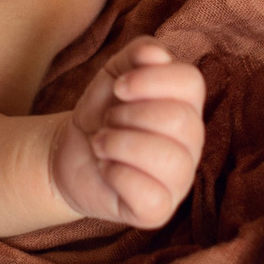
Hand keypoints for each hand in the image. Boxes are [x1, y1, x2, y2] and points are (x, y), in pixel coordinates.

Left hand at [47, 37, 206, 228]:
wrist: (71, 153)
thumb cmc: (102, 113)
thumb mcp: (114, 74)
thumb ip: (137, 54)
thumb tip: (155, 53)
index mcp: (187, 105)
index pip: (191, 82)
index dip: (150, 79)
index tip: (118, 88)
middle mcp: (192, 143)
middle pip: (179, 120)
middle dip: (129, 115)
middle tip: (109, 121)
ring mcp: (180, 179)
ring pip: (169, 159)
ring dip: (120, 144)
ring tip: (102, 144)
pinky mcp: (159, 210)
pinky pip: (151, 195)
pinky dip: (118, 177)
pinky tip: (107, 170)